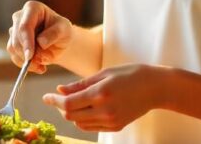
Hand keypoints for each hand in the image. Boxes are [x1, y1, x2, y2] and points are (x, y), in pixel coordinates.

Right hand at [6, 1, 72, 73]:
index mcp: (32, 8)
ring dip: (27, 61)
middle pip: (16, 37)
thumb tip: (41, 42)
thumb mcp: (64, 29)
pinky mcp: (13, 43)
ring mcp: (14, 30)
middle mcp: (19, 17)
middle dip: (28, 53)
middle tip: (41, 63)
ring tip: (43, 65)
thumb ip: (54, 34)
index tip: (30, 56)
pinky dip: (25, 65)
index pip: (25, 25)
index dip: (26, 41)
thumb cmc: (62, 30)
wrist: (59, 40)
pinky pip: (14, 56)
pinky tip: (38, 67)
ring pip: (13, 48)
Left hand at [42, 64, 166, 132]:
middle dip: (61, 107)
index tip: (45, 97)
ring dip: (72, 114)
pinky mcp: (116, 127)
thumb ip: (80, 84)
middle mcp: (105, 110)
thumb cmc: (129, 74)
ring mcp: (111, 121)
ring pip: (80, 123)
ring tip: (73, 101)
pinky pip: (92, 127)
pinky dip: (84, 119)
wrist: (155, 87)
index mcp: (100, 94)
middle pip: (71, 116)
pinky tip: (86, 108)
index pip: (68, 103)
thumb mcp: (103, 73)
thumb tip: (59, 90)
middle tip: (58, 97)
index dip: (53, 101)